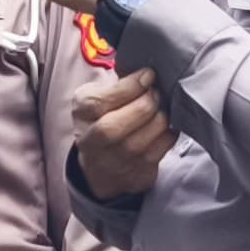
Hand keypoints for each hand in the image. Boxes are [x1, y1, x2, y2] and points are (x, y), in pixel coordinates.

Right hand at [73, 67, 175, 200]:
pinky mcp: (133, 176)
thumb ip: (119, 84)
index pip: (98, 103)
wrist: (101, 163)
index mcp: (81, 114)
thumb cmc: (105, 118)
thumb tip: (150, 74)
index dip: (128, 88)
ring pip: (137, 144)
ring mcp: (111, 163)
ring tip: (164, 108)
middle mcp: (90, 143)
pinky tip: (167, 125)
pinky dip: (167, 135)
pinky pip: (156, 154)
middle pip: (112, 129)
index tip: (148, 75)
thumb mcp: (100, 94)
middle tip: (157, 94)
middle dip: (143, 106)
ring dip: (159, 121)